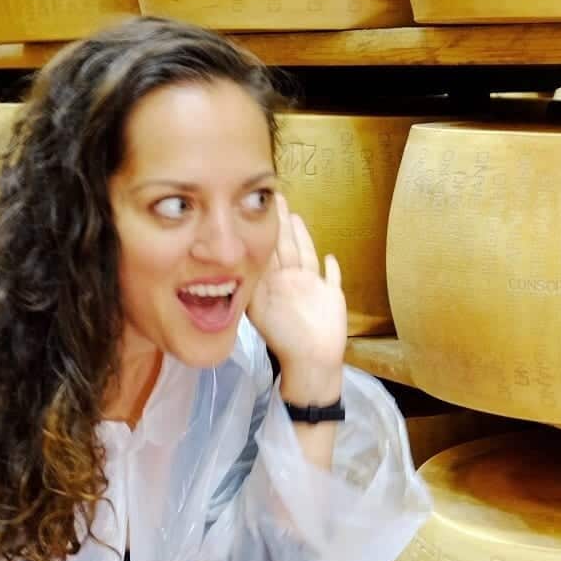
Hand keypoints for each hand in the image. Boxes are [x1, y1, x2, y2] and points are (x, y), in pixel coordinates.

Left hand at [246, 195, 346, 402]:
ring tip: (297, 217)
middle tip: (278, 197)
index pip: (267, 250)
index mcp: (273, 284)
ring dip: (302, 237)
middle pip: (286, 247)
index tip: (260, 208)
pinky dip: (332, 268)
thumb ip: (249, 289)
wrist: (312, 363)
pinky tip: (331, 257)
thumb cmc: (285, 341)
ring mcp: (312, 288)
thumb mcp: (259, 311)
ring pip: (306, 255)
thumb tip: (228, 267)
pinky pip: (332, 277)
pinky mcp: (331, 296)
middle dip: (282, 224)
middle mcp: (290, 282)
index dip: (265, 230)